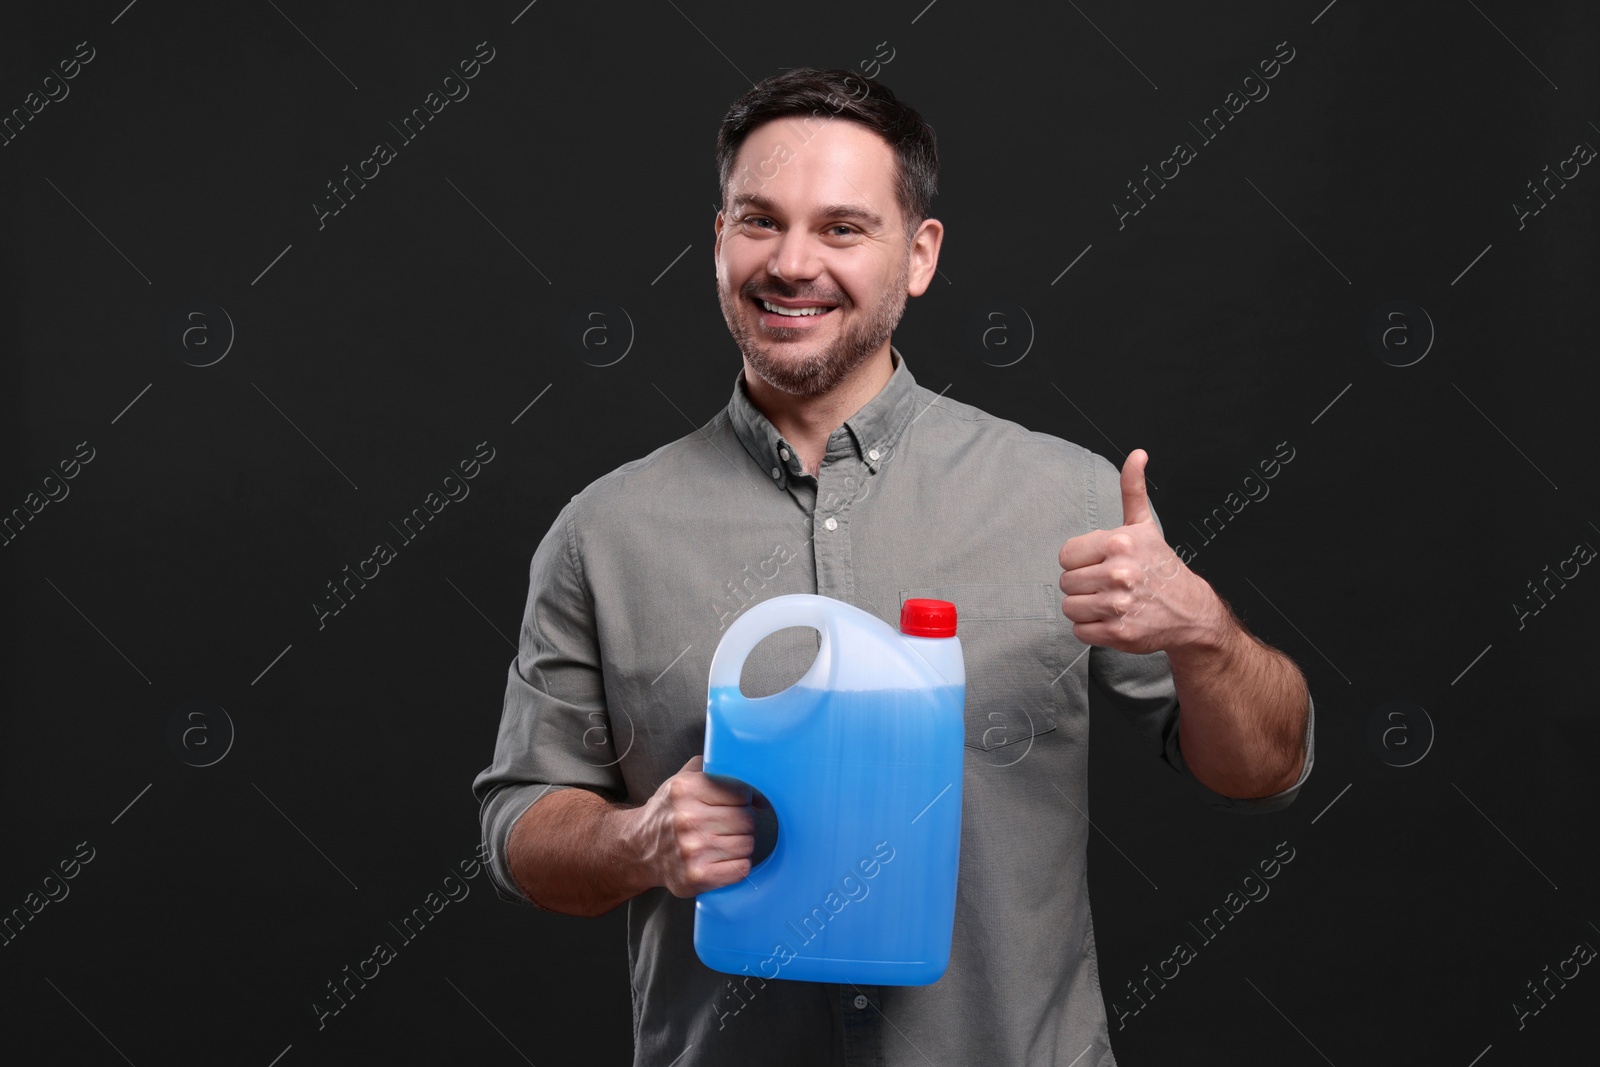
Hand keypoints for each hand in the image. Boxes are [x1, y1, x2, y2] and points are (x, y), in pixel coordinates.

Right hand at [625, 754, 754, 896]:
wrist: (639, 849)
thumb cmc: (668, 814)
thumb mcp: (682, 780)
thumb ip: (715, 770)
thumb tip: (758, 791)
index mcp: (686, 789)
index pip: (741, 792)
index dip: (744, 798)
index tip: (737, 803)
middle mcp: (687, 819)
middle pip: (746, 819)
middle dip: (743, 822)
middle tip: (728, 825)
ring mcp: (691, 849)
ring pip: (747, 843)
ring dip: (741, 843)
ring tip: (723, 841)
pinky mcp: (697, 876)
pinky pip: (742, 868)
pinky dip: (738, 864)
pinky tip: (723, 859)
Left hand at [1058, 449, 1223, 654]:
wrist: (1190, 611)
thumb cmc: (1160, 567)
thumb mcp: (1145, 526)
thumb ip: (1132, 489)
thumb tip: (1137, 454)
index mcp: (1119, 543)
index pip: (1066, 556)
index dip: (1080, 562)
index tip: (1101, 564)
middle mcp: (1119, 573)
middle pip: (1066, 583)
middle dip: (1083, 585)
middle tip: (1109, 585)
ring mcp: (1119, 605)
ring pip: (1070, 607)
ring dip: (1086, 608)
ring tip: (1111, 602)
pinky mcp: (1119, 633)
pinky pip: (1079, 631)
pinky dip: (1092, 629)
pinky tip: (1113, 619)